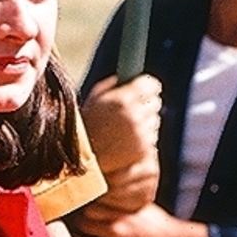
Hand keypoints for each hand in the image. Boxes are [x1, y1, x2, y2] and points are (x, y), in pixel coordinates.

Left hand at [72, 200, 210, 236]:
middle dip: (80, 221)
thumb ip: (119, 199)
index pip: (89, 208)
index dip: (85, 206)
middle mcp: (116, 230)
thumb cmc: (155, 221)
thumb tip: (101, 190)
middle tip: (79, 219)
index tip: (84, 206)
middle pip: (82, 224)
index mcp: (121, 213)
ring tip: (82, 234)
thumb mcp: (139, 204)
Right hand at [81, 76, 161, 209]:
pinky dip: (144, 140)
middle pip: (155, 103)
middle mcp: (135, 116)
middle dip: (146, 105)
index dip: (148, 87)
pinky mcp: (144, 151)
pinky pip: (152, 139)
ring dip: (145, 123)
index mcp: (123, 99)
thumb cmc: (86, 126)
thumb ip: (114, 85)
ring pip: (155, 122)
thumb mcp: (96, 98)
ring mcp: (141, 135)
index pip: (151, 84)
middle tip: (132, 111)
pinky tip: (126, 143)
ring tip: (124, 130)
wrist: (80, 159)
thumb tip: (130, 78)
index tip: (146, 89)